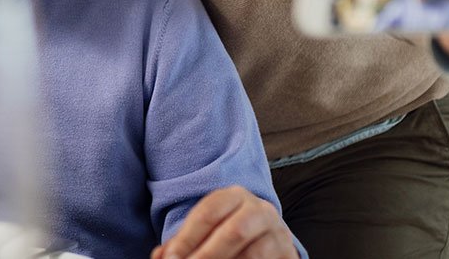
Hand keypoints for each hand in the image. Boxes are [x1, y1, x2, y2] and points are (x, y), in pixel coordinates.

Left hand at [151, 186, 296, 258]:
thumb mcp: (205, 230)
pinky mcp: (289, 255)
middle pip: (234, 233)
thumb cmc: (226, 232)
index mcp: (234, 196)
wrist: (268, 238)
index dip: (186, 239)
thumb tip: (160, 257)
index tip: (170, 258)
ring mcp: (279, 234)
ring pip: (253, 254)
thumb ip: (182, 243)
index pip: (207, 214)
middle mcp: (260, 210)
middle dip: (207, 256)